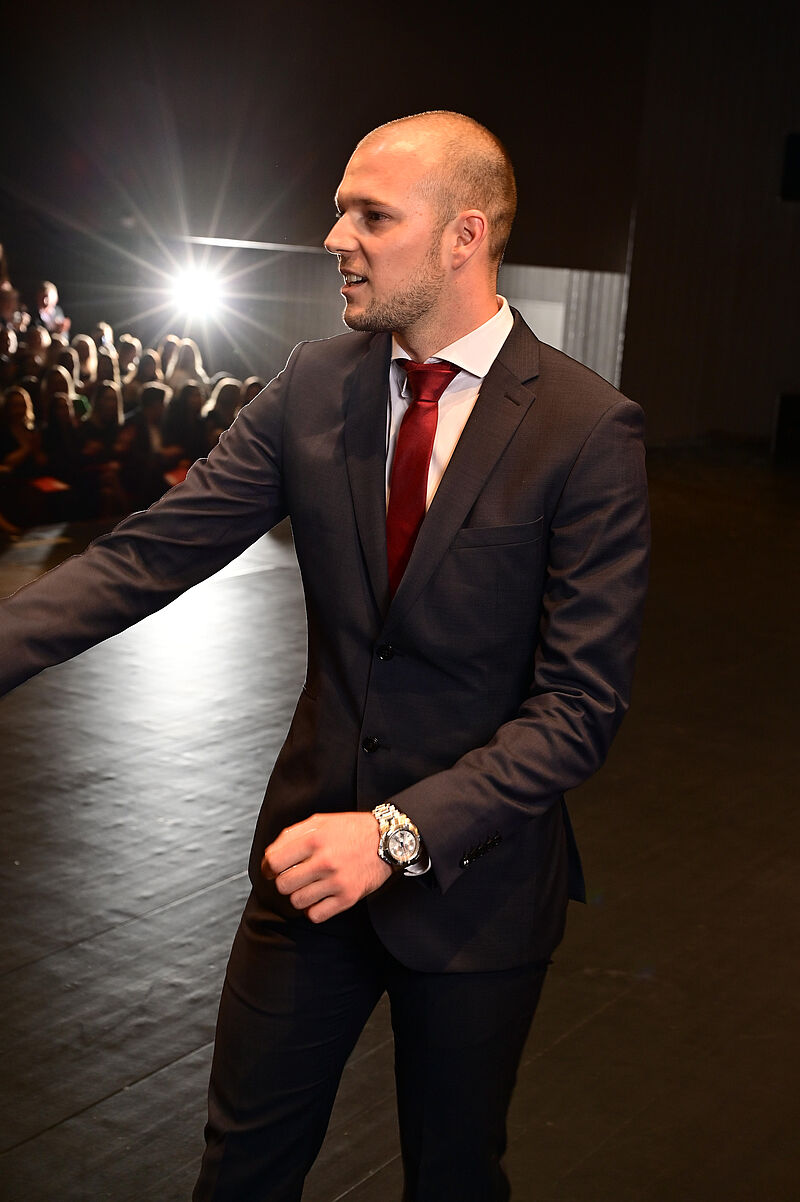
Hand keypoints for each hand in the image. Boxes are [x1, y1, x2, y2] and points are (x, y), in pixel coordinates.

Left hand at [261, 811, 392, 922]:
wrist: (387, 840)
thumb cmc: (351, 830)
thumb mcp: (320, 822)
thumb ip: (292, 835)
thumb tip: (270, 856)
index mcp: (314, 839)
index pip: (274, 862)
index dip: (269, 867)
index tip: (272, 870)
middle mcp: (325, 861)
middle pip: (283, 884)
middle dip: (284, 881)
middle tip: (294, 877)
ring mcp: (337, 881)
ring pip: (297, 901)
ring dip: (299, 895)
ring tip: (309, 886)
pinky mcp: (348, 898)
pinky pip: (316, 915)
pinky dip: (313, 909)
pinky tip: (319, 898)